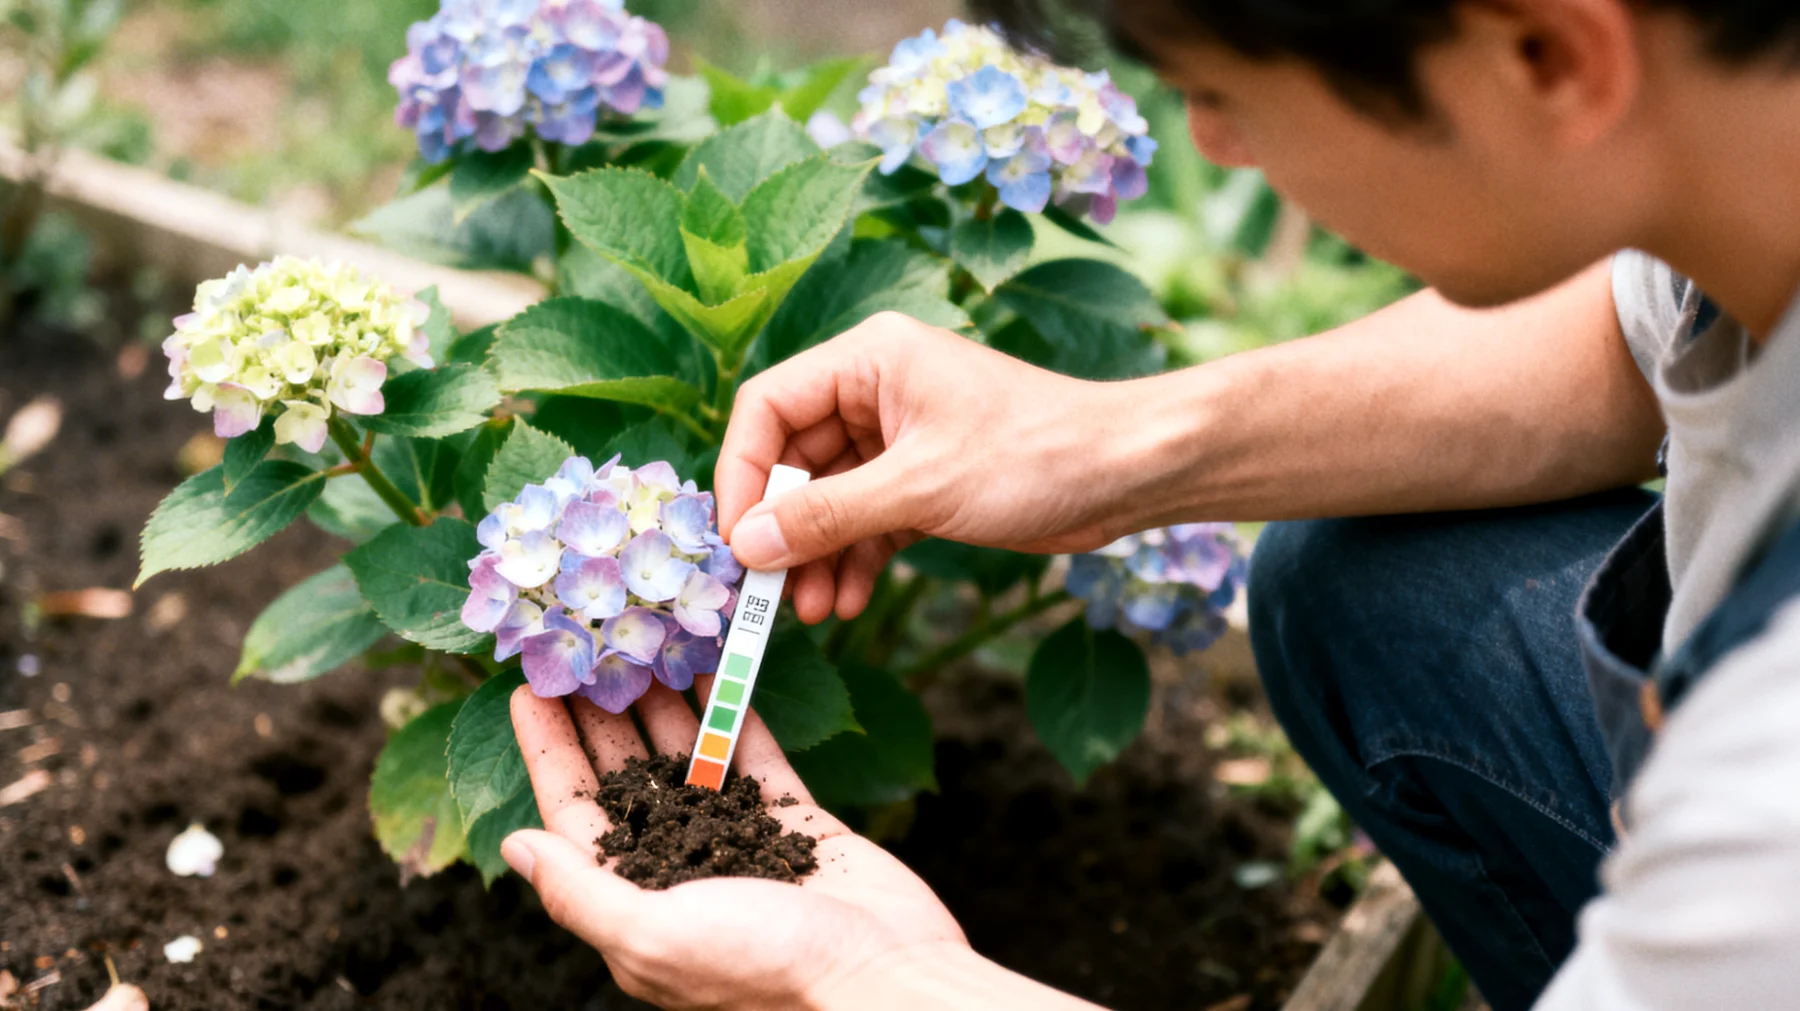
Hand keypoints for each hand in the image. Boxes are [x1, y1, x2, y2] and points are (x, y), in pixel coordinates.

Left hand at [501, 680, 967, 1009]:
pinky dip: (733, 713)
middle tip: (588, 649)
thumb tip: (514, 846)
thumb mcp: (654, 935)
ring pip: (690, 760)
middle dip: (602, 716)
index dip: (549, 752)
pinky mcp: (795, 821)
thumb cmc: (762, 969)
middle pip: (627, 778)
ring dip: (664, 706)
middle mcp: (680, 867)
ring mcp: (739, 841)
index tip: (529, 689)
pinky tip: (715, 668)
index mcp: (635, 900)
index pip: (575, 813)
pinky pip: (754, 755)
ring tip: (645, 645)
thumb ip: (580, 891)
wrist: (881, 975)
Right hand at [717, 313, 1135, 622]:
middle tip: (768, 590)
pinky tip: (849, 600)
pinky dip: (855, 559)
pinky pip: (868, 520)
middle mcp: (876, 392)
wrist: (1128, 474)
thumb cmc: (1034, 453)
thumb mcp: (921, 487)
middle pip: (794, 460)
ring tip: (812, 610)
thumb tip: (748, 546)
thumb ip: (829, 515)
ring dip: (817, 555)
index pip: (768, 408)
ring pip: (830, 499)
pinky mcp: (926, 481)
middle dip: (783, 530)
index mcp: (869, 359)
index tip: (736, 540)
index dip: (742, 474)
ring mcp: (901, 439)